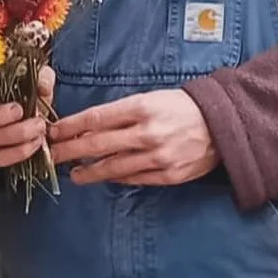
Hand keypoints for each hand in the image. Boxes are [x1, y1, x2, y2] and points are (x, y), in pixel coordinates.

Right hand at [0, 66, 55, 168]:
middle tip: (36, 122)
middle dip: (11, 128)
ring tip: (38, 132)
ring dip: (17, 141)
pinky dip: (16, 154)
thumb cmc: (27, 90)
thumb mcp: (36, 77)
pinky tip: (32, 145)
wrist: (32, 107)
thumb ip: (41, 77)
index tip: (18, 108)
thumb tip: (42, 85)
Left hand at [47, 89, 219, 185]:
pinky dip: (116, 178)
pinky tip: (105, 176)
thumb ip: (123, 113)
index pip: (96, 118)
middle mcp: (147, 133)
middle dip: (71, 150)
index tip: (54, 132)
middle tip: (54, 155)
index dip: (70, 127)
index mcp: (142, 107)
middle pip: (97, 144)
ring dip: (89, 172)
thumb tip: (90, 127)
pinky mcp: (168, 175)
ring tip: (75, 174)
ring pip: (113, 167)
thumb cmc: (184, 107)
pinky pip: (134, 178)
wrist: (224, 124)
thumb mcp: (153, 99)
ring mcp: (157, 157)